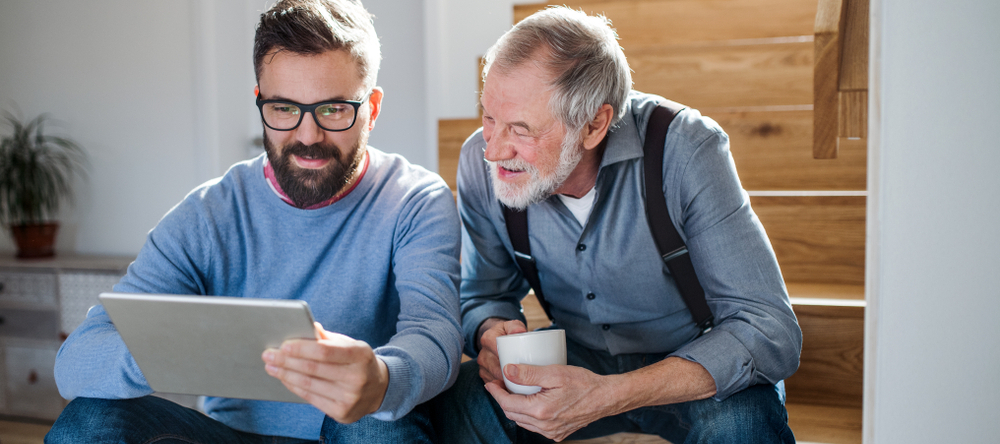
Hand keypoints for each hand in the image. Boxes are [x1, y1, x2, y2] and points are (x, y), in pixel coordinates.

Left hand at [262, 322, 388, 422]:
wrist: (379, 389)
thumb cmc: (358, 362)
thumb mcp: (350, 345)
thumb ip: (328, 338)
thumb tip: (307, 326)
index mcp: (361, 355)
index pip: (325, 351)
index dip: (302, 348)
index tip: (283, 345)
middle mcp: (357, 378)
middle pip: (313, 369)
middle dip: (287, 361)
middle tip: (268, 354)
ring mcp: (350, 397)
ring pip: (309, 385)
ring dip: (286, 375)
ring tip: (271, 366)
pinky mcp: (342, 412)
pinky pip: (311, 398)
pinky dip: (294, 387)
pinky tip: (285, 378)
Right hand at [476, 318, 526, 383]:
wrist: (496, 338)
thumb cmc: (508, 333)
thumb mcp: (513, 326)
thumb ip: (516, 327)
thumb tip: (520, 332)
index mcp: (487, 338)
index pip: (496, 351)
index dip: (508, 359)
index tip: (521, 364)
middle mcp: (482, 353)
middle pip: (497, 368)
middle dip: (511, 374)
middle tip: (526, 377)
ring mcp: (482, 365)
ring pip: (495, 378)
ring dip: (507, 382)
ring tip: (522, 382)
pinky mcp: (484, 374)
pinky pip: (493, 384)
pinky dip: (503, 387)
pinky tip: (513, 387)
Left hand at [484, 363, 617, 441]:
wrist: (606, 397)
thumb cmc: (583, 383)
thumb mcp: (555, 373)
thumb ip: (529, 373)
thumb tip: (507, 370)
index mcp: (541, 411)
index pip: (507, 404)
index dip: (496, 393)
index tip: (491, 382)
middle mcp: (544, 426)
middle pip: (513, 414)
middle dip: (503, 400)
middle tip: (500, 384)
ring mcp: (551, 432)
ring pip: (523, 422)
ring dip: (514, 408)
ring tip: (513, 392)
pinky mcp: (558, 433)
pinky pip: (535, 426)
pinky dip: (528, 415)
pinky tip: (530, 403)